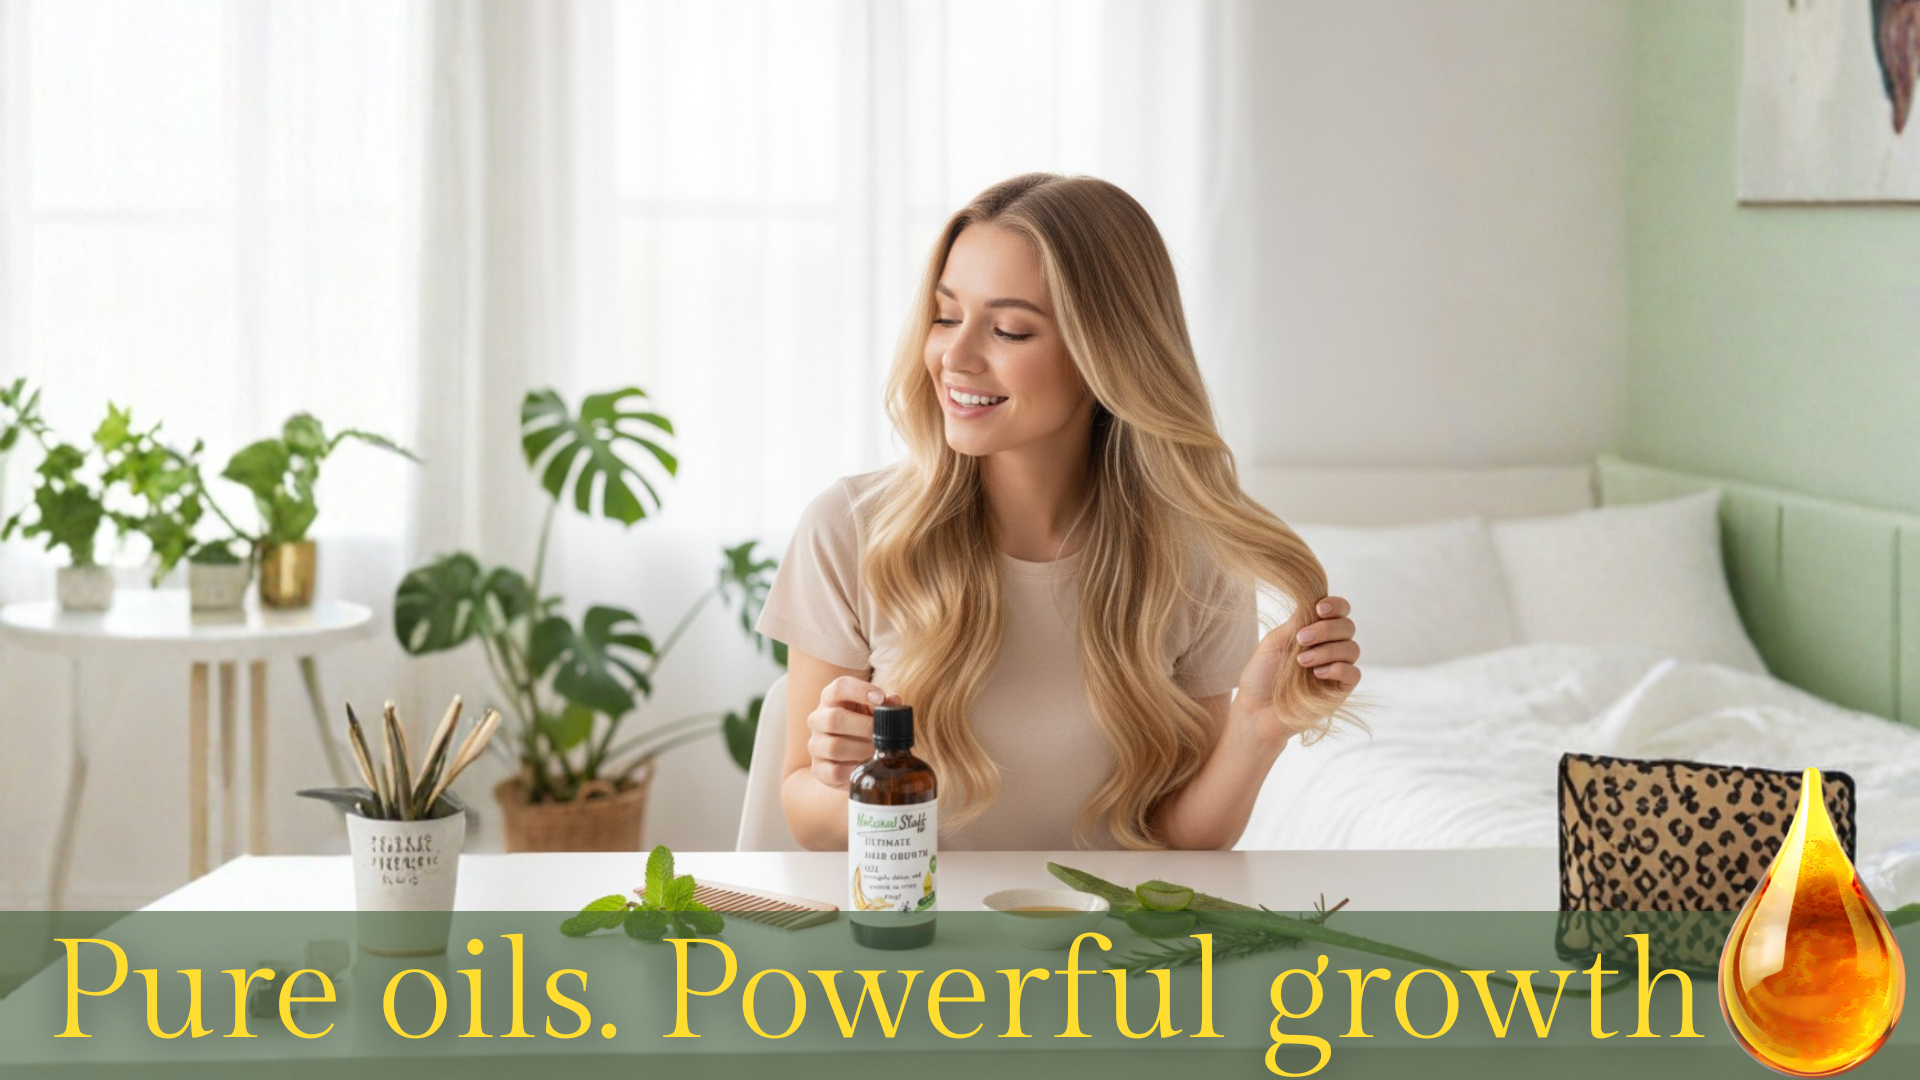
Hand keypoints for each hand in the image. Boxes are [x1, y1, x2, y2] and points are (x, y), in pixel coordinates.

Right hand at [806, 676, 900, 788]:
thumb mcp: (875, 712)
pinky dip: (854, 769)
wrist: (849, 758)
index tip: (881, 698)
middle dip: (864, 727)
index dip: (860, 690)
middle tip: (883, 735)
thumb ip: (886, 705)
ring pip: (834, 746)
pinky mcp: (818, 769)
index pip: (839, 687)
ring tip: (877, 752)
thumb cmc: (864, 727)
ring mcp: (816, 744)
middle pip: (834, 718)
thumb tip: (894, 701)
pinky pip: (834, 771)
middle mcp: (818, 719)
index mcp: (831, 698)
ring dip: (861, 750)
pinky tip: (866, 766)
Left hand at [1231, 595, 1360, 744]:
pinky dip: (1337, 669)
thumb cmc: (1262, 676)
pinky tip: (1316, 674)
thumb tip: (1317, 601)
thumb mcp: (1275, 642)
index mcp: (1315, 631)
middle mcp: (1330, 647)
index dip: (1336, 605)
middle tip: (1302, 639)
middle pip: (1348, 626)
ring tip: (1302, 661)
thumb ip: (1297, 622)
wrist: (1256, 710)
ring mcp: (1337, 668)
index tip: (1319, 609)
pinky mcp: (1341, 690)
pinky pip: (1353, 673)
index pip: (1339, 611)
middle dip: (1326, 629)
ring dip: (1327, 650)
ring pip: (1352, 649)